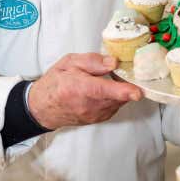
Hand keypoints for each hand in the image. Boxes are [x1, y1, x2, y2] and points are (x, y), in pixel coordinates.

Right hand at [27, 53, 143, 129]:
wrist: (42, 107)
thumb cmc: (55, 83)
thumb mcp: (69, 63)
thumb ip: (91, 60)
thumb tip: (113, 62)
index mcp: (78, 87)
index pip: (103, 90)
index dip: (123, 91)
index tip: (137, 92)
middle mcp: (87, 104)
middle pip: (117, 95)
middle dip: (125, 84)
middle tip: (122, 73)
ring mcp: (93, 114)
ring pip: (119, 101)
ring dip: (119, 91)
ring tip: (105, 82)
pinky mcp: (99, 119)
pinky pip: (115, 106)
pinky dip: (115, 98)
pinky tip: (104, 92)